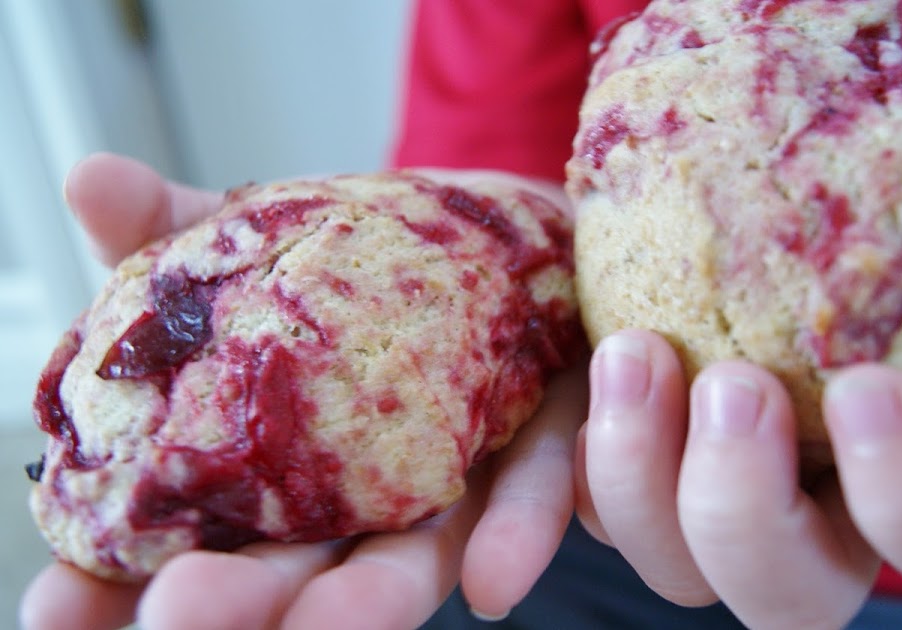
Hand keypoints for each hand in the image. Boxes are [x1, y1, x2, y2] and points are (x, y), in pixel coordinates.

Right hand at [19, 154, 585, 629]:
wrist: (486, 223)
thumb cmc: (357, 250)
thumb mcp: (256, 230)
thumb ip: (174, 226)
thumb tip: (86, 180)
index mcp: (265, 463)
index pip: (179, 540)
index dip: (114, 581)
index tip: (54, 614)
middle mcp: (351, 498)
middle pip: (292, 571)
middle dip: (244, 602)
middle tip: (184, 618)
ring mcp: (446, 487)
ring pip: (407, 561)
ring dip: (371, 599)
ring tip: (335, 625)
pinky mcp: (535, 449)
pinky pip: (531, 495)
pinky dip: (516, 531)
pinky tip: (496, 582)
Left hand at [576, 49, 901, 628]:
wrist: (845, 186)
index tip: (867, 386)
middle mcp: (838, 513)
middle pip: (793, 597)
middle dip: (747, 514)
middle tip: (733, 386)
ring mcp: (737, 494)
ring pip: (679, 567)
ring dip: (640, 482)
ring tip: (634, 352)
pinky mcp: (653, 453)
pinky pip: (596, 499)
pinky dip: (573, 454)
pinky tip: (587, 358)